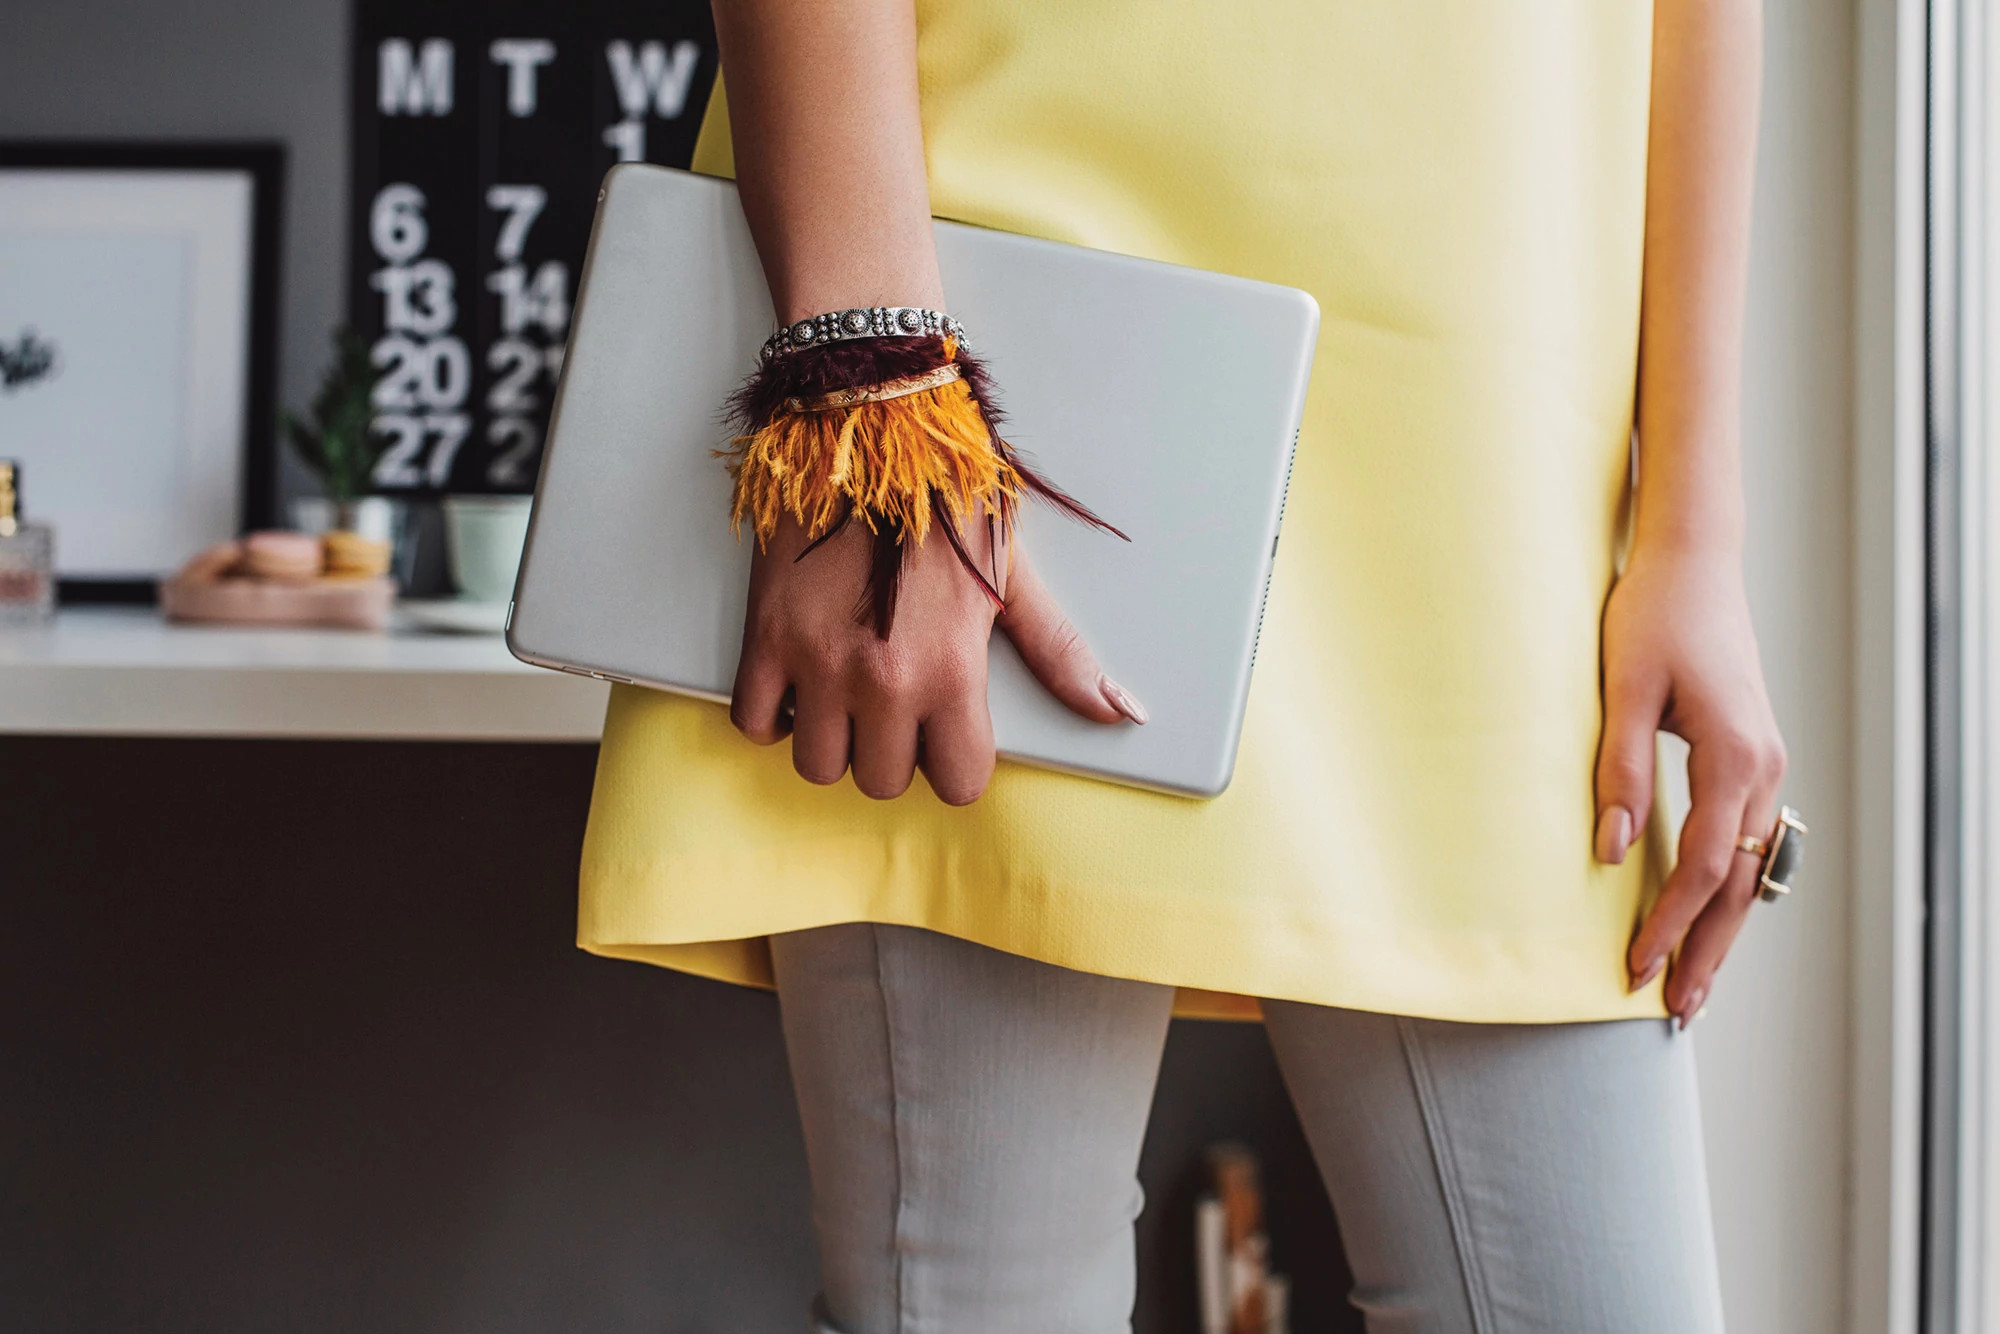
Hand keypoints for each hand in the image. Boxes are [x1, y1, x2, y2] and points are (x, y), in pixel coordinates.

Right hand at [728, 514, 1144, 803]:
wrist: (867, 423)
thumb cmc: (946, 490)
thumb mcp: (1011, 573)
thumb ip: (1059, 650)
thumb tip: (1120, 710)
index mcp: (952, 669)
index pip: (958, 782)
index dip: (955, 761)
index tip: (946, 732)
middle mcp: (885, 679)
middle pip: (883, 781)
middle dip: (892, 753)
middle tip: (895, 704)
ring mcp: (818, 662)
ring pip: (818, 767)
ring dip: (834, 741)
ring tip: (846, 696)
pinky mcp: (765, 637)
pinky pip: (752, 723)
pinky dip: (773, 715)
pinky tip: (798, 683)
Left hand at [1594, 547, 1786, 1025]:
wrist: (1694, 562)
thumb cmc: (1654, 617)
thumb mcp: (1624, 690)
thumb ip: (1619, 770)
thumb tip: (1613, 851)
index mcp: (1737, 758)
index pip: (1703, 867)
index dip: (1668, 923)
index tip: (1634, 968)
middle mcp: (1765, 769)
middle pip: (1739, 885)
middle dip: (1706, 950)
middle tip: (1678, 1011)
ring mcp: (1766, 765)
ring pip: (1749, 868)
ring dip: (1720, 927)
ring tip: (1691, 982)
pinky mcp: (1752, 757)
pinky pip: (1745, 840)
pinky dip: (1726, 887)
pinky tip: (1703, 915)